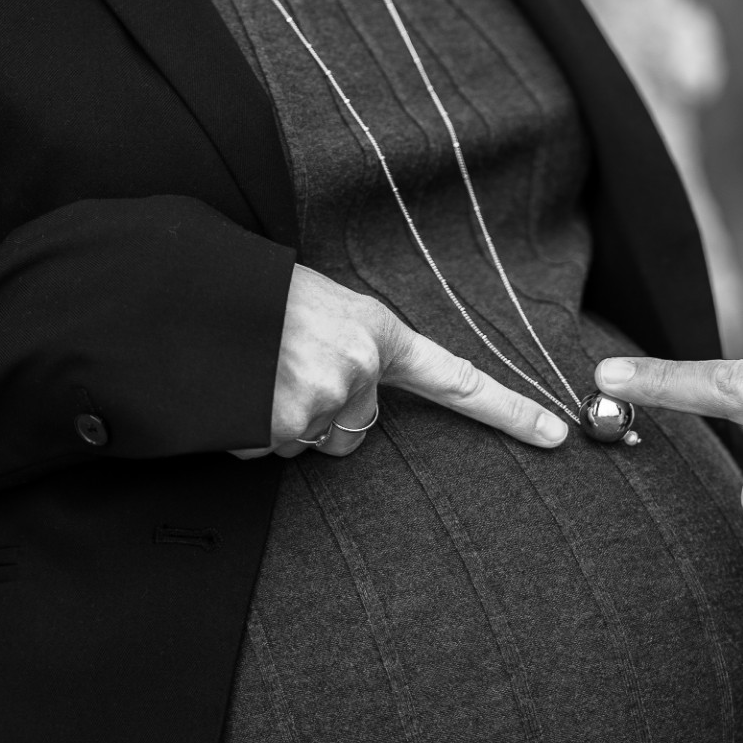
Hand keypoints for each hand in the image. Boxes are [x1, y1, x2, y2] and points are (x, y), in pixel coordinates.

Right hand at [234, 266, 569, 458]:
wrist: (187, 293)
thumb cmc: (251, 294)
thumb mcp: (318, 305)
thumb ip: (353, 348)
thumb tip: (354, 394)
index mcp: (376, 330)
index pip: (456, 377)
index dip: (508, 409)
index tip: (555, 434)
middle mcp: (361, 368)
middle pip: (359, 429)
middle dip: (325, 414)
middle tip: (282, 369)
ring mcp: (324, 400)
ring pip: (314, 441)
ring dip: (282, 421)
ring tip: (253, 374)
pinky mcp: (284, 426)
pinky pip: (269, 450)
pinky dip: (248, 431)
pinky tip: (234, 394)